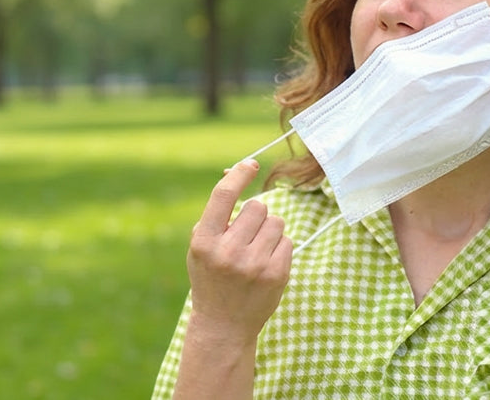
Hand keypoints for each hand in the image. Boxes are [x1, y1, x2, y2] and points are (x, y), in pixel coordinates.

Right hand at [186, 159, 292, 345]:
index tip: (250, 164)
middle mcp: (228, 251)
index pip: (224, 195)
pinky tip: (265, 264)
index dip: (239, 174)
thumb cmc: (211, 276)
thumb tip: (235, 171)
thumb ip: (217, 212)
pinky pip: (287, 241)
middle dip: (255, 215)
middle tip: (246, 234)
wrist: (223, 325)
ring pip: (276, 222)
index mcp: (204, 241)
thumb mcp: (202, 245)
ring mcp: (254, 265)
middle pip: (257, 207)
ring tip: (255, 251)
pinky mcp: (276, 275)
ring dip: (269, 231)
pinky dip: (278, 248)